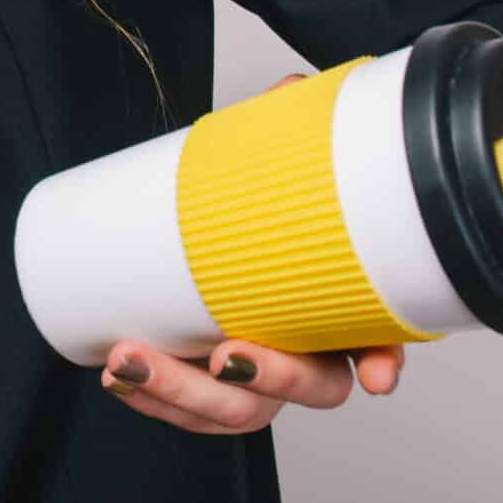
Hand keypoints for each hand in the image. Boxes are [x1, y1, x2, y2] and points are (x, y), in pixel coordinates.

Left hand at [96, 72, 406, 433]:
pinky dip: (153, 397)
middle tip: (223, 356)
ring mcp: (261, 370)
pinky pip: (189, 409)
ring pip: (240, 410)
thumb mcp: (285, 152)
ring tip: (130, 358)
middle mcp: (314, 347)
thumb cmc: (268, 195)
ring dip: (183, 395)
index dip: (383, 360)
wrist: (215, 219)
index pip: (384, 337)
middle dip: (265, 383)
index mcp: (350, 302)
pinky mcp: (210, 378)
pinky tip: (117, 377)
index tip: (376, 375)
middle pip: (310, 388)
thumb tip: (289, 93)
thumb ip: (294, 121)